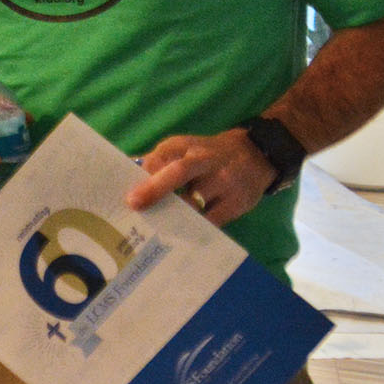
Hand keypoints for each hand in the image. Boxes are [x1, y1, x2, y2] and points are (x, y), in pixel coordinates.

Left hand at [126, 129, 275, 227]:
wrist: (256, 155)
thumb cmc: (208, 154)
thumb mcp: (184, 147)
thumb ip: (158, 159)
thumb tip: (128, 171)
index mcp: (188, 147)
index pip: (163, 156)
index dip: (145, 172)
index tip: (127, 190)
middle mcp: (206, 162)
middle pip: (178, 172)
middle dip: (154, 189)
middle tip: (133, 204)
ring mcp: (224, 183)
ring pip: (195, 202)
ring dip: (173, 215)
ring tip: (152, 228)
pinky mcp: (237, 204)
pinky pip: (211, 221)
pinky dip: (194, 228)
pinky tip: (179, 237)